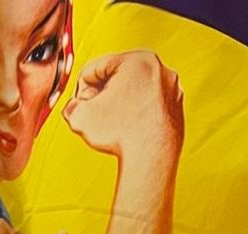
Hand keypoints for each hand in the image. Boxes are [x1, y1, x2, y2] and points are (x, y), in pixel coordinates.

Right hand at [63, 50, 183, 159]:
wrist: (150, 160)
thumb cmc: (123, 135)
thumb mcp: (79, 116)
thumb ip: (71, 105)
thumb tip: (75, 108)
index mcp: (138, 59)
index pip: (96, 68)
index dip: (83, 89)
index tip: (84, 105)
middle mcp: (160, 70)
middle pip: (117, 78)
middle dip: (103, 96)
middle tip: (98, 115)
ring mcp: (171, 90)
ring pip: (133, 93)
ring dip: (120, 106)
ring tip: (115, 125)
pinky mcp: (176, 110)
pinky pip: (148, 108)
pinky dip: (137, 117)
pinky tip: (129, 131)